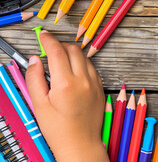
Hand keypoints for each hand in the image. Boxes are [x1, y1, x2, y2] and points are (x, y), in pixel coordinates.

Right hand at [25, 30, 108, 161]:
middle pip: (73, 50)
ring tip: (60, 63)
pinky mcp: (100, 88)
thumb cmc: (59, 129)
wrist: (80, 144)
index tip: (43, 35)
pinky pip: (92, 68)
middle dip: (60, 45)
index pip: (57, 51)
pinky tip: (73, 73)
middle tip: (49, 50)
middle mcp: (83, 80)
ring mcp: (94, 84)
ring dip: (72, 54)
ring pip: (84, 57)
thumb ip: (35, 78)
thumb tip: (35, 60)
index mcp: (66, 84)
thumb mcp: (39, 104)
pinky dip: (82, 64)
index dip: (48, 40)